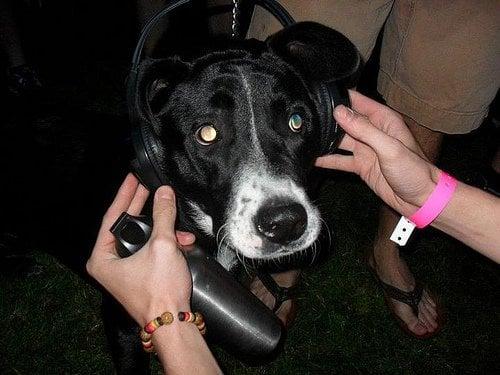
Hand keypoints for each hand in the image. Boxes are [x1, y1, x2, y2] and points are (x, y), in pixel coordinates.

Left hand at [87, 174, 194, 324]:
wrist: (173, 322)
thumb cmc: (160, 290)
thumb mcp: (163, 245)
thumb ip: (163, 215)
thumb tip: (164, 192)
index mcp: (103, 258)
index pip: (112, 217)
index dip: (125, 195)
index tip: (133, 178)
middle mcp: (110, 264)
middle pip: (127, 226)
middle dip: (144, 208)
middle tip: (149, 187)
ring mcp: (125, 270)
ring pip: (142, 238)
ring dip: (162, 229)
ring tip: (176, 221)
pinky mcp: (140, 274)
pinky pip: (150, 250)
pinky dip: (165, 243)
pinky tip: (181, 239)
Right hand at [315, 91, 440, 216]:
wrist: (421, 200)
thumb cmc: (414, 171)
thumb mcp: (389, 148)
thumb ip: (364, 130)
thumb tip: (340, 112)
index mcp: (383, 120)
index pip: (357, 101)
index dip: (339, 97)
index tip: (318, 95)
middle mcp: (372, 131)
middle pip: (344, 120)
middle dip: (326, 118)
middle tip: (303, 118)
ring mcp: (365, 149)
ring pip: (339, 140)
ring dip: (324, 139)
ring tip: (303, 136)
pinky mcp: (360, 165)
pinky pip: (339, 160)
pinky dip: (327, 159)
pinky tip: (311, 158)